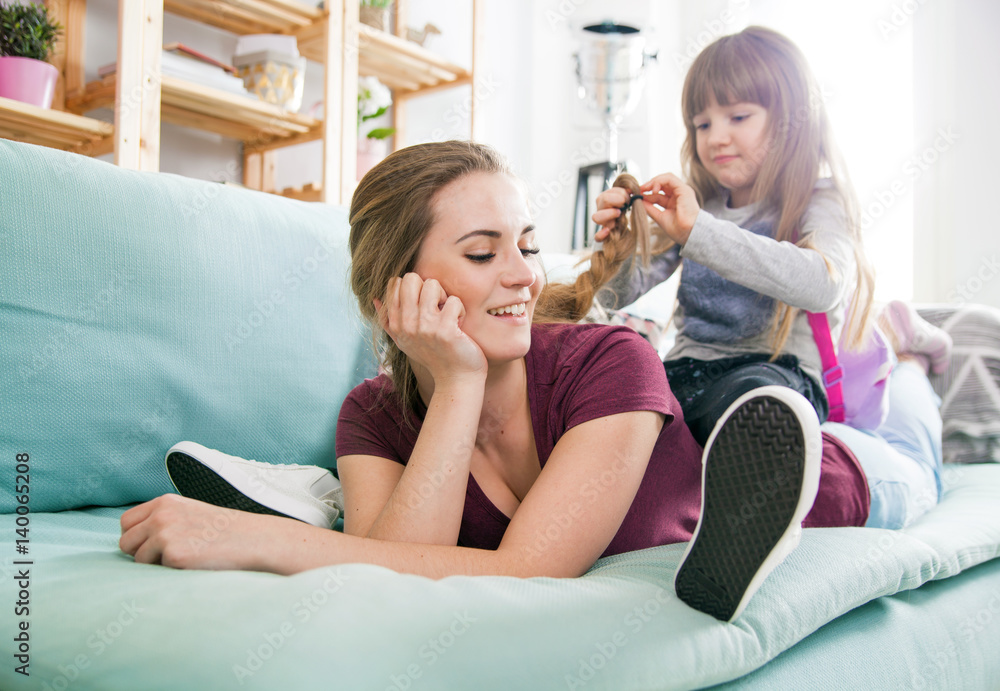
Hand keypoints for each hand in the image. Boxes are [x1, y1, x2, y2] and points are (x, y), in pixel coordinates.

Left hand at [119, 494, 297, 570]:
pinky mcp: (173, 554)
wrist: (253, 539)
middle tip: (166, 557)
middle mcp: (161, 515)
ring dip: (155, 564)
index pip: (127, 522)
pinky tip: (191, 564)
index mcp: (165, 502)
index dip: (136, 536)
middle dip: (140, 552)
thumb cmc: (224, 530)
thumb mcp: (191, 512)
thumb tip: (135, 539)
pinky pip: (154, 571)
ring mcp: (165, 534)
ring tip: (183, 559)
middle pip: (126, 541)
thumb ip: (164, 519)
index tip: (153, 545)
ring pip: (137, 559)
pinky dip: (169, 572)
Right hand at [375, 273, 487, 384]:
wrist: (455, 380)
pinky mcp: (445, 330)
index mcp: (395, 324)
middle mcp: (407, 324)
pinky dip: (460, 311)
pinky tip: (459, 326)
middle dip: (428, 287)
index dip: (414, 288)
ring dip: (445, 297)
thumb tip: (375, 298)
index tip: (424, 306)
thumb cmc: (433, 357)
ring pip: (432, 284)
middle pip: (411, 278)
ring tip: (448, 316)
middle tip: (437, 306)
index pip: (394, 283)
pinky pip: (454, 301)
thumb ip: (388, 321)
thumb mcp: (405, 341)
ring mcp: (425, 327)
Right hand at [590, 186, 632, 243]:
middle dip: (616, 200)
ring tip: (619, 213)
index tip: (629, 197)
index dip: (621, 193)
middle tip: (626, 204)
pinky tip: (608, 231)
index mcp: (604, 200)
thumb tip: (631, 188)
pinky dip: (601, 234)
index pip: (607, 193)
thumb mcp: (627, 199)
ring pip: (596, 217)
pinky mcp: (604, 236)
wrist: (626, 228)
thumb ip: (628, 193)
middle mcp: (601, 210)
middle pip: (602, 200)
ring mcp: (602, 223)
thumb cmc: (626, 211)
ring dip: (608, 214)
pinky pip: (597, 237)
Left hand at [639, 173, 699, 244]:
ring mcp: (682, 191)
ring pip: (666, 179)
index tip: (637, 195)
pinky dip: (660, 181)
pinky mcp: (684, 189)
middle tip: (639, 190)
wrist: (689, 233)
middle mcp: (678, 196)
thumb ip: (650, 209)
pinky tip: (653, 189)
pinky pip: (670, 179)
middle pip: (662, 184)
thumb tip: (640, 201)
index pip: (658, 194)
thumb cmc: (678, 230)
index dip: (647, 194)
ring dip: (654, 181)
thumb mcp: (660, 217)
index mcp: (672, 203)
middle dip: (649, 185)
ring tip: (645, 188)